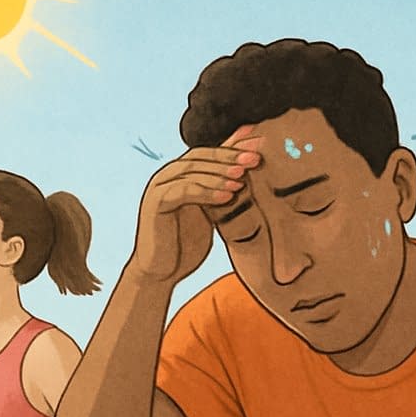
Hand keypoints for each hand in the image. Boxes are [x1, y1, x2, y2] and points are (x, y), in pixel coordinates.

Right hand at [132, 125, 261, 283]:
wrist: (161, 272)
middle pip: (201, 156)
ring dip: (219, 173)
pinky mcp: (156, 202)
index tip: (260, 144)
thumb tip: (249, 179)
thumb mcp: (211, 214)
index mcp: (182, 175)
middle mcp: (169, 175)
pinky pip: (183, 191)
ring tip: (242, 177)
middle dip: (229, 155)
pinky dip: (206, 192)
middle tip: (254, 157)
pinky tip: (227, 197)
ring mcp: (160, 186)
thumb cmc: (186, 244)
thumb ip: (222, 194)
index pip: (210, 153)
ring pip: (192, 171)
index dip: (234, 147)